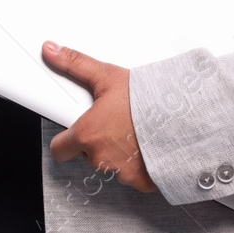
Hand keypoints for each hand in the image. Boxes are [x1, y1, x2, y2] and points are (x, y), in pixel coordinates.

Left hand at [43, 41, 157, 194]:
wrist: (183, 115)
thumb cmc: (147, 98)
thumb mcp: (107, 75)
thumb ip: (75, 64)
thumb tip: (50, 51)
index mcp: (87, 134)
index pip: (59, 149)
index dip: (65, 139)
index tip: (76, 130)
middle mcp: (100, 158)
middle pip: (86, 155)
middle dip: (95, 143)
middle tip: (111, 124)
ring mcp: (121, 172)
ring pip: (109, 165)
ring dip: (116, 153)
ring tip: (132, 131)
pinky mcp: (141, 182)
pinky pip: (132, 176)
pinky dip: (137, 164)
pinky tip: (145, 146)